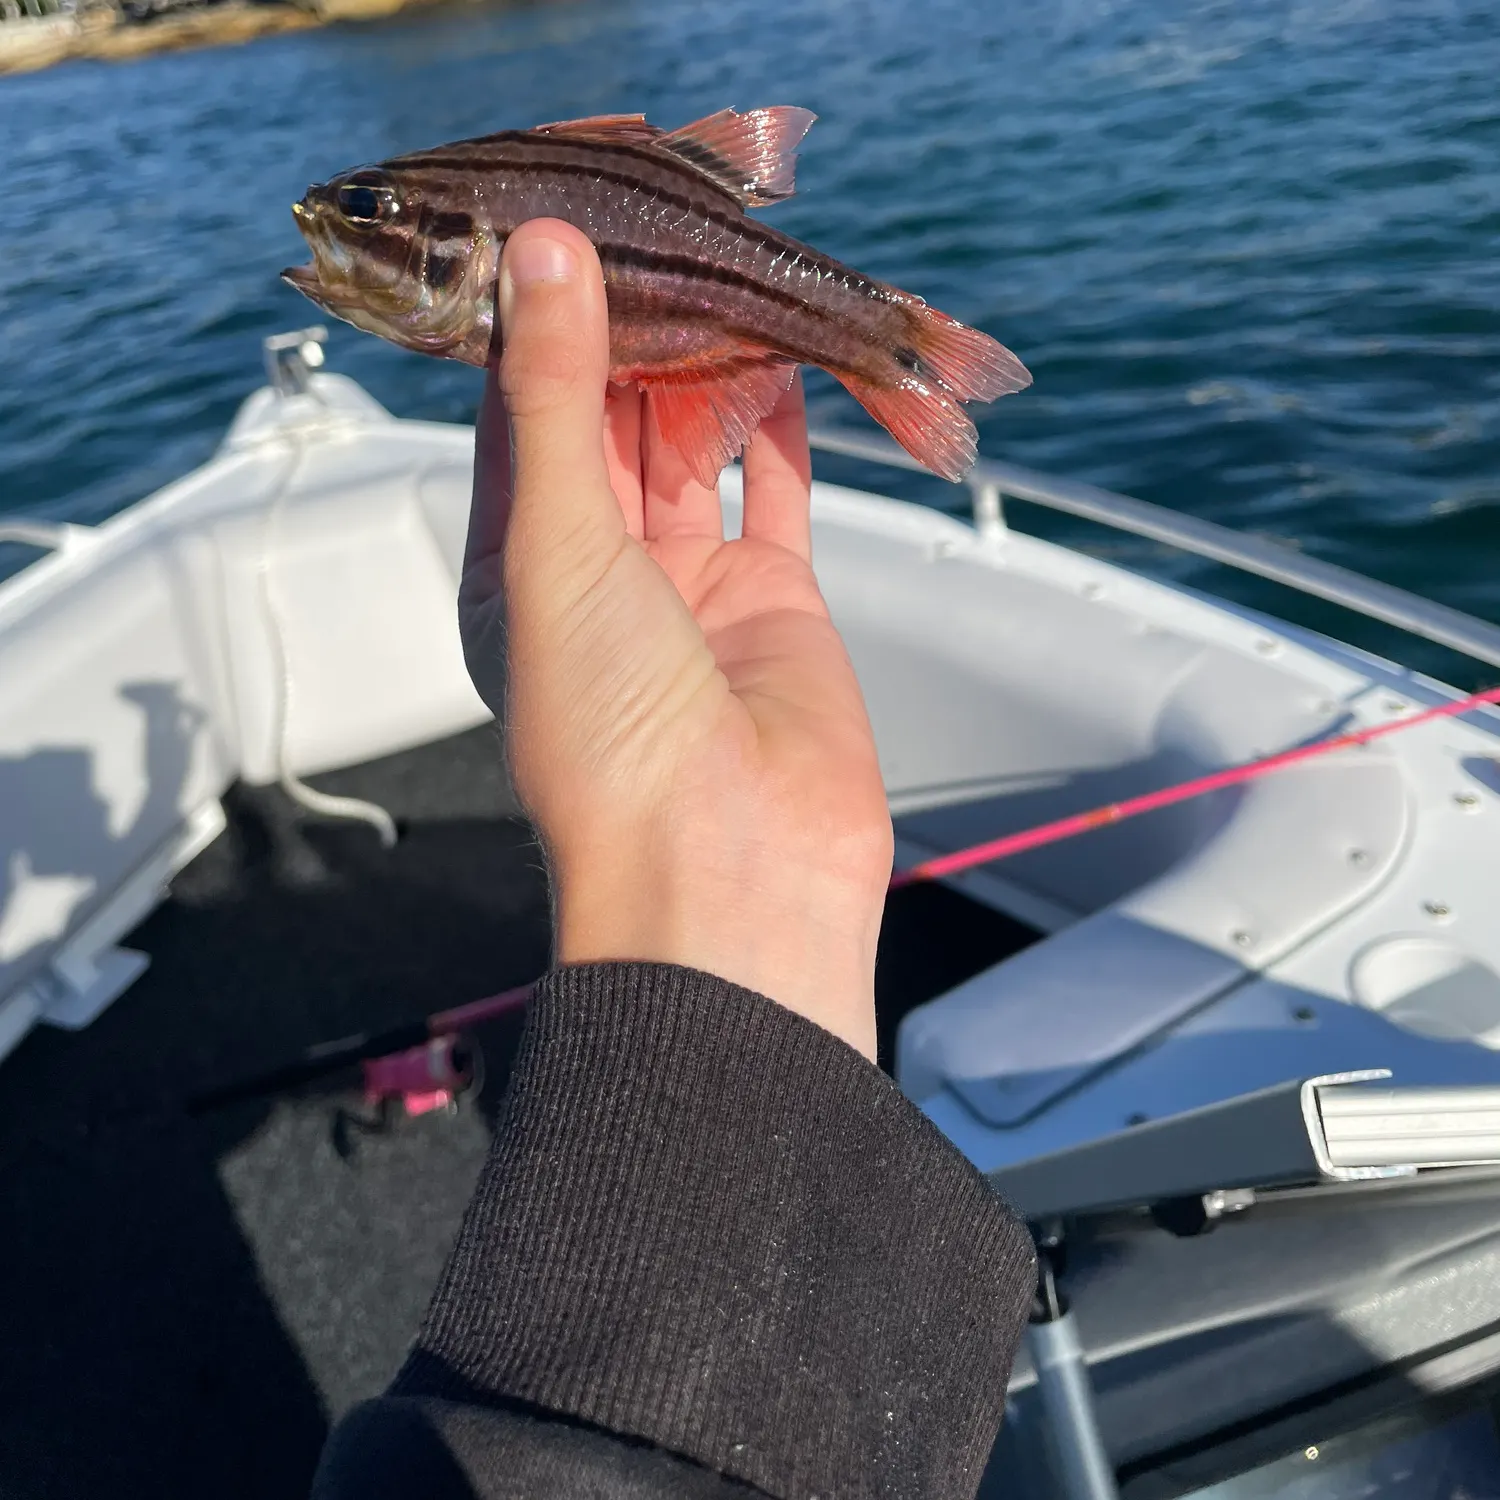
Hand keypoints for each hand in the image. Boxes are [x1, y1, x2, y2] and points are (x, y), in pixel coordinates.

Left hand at [459, 220, 891, 1058]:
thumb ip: (557, 400)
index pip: (521, 419)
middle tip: (659, 236)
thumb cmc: (611, 738)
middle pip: (614, 423)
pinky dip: (781, 427)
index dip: (538, 326)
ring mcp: (693, 586)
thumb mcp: (559, 547)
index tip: (558, 234)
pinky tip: (780, 356)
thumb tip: (544, 256)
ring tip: (721, 276)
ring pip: (697, 446)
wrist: (729, 873)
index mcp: (518, 567)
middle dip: (632, 335)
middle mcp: (601, 573)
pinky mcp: (777, 601)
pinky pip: (778, 492)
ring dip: (707, 367)